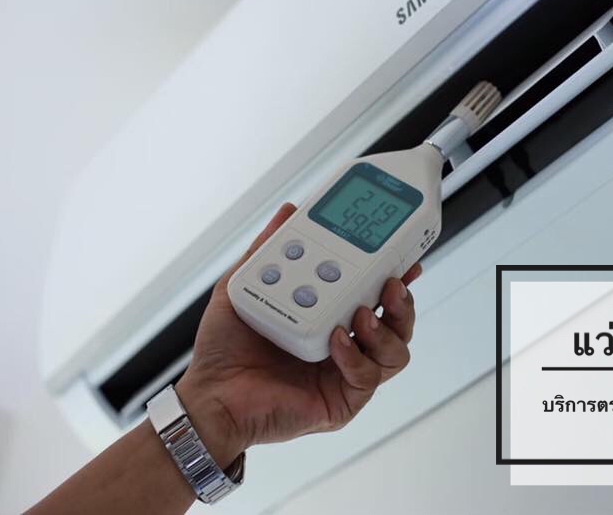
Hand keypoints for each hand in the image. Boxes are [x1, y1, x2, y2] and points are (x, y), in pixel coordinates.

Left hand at [175, 203, 420, 466]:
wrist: (209, 396)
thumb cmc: (224, 349)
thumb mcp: (243, 286)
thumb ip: (266, 248)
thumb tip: (289, 210)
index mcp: (329, 316)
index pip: (373, 294)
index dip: (394, 275)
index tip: (402, 256)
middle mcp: (345, 344)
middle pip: (397, 322)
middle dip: (402, 301)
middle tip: (392, 282)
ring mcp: (346, 373)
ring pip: (396, 351)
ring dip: (386, 329)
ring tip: (361, 314)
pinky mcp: (342, 401)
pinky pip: (367, 378)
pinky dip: (356, 357)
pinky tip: (336, 341)